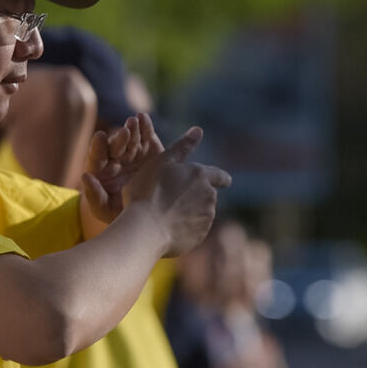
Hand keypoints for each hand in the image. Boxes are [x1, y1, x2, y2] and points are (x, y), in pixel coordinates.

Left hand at [82, 113, 162, 223]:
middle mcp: (115, 159)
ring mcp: (132, 153)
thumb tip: (84, 177)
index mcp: (101, 172)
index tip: (100, 137)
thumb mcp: (104, 210)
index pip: (97, 158)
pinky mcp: (149, 149)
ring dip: (132, 129)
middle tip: (124, 132)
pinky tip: (143, 117)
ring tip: (134, 121)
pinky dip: (145, 126)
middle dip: (119, 139)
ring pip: (130, 138)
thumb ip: (94, 196)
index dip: (98, 147)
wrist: (145, 214)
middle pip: (115, 146)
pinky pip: (146, 136)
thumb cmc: (118, 214)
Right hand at [124, 126, 231, 256]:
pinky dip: (185, 228)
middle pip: (208, 196)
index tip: (222, 181)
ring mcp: (206, 219)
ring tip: (166, 213)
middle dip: (196, 196)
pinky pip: (194, 230)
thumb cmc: (149, 191)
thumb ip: (183, 146)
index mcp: (201, 176)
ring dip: (190, 212)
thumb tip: (198, 129)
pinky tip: (167, 227)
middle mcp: (209, 197)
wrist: (144, 228)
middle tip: (173, 198)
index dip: (220, 178)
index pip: (221, 176)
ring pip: (201, 213)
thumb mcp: (162, 161)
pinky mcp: (199, 237)